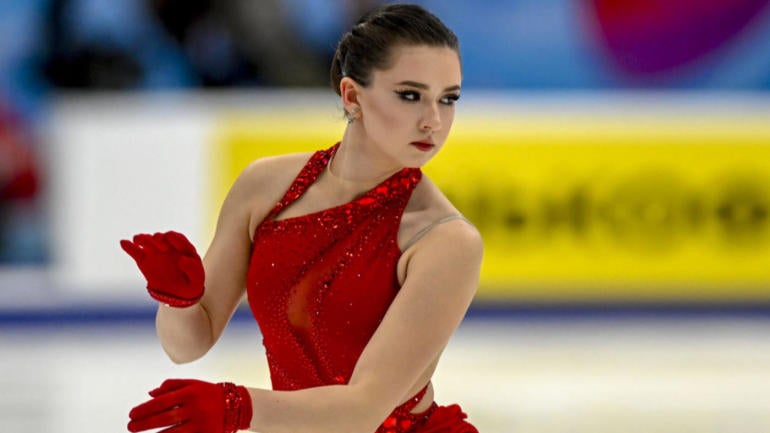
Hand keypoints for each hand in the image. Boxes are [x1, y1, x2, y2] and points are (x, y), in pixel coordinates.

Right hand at [120, 231, 204, 306]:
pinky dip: (129, 247)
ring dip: (143, 239)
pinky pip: (136, 252)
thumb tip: (182, 259)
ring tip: (138, 240)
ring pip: (148, 242)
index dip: (173, 238)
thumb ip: (193, 268)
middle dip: (159, 239)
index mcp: (183, 249)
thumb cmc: (191, 284)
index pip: (177, 238)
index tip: (169, 241)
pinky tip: (123, 243)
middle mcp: (168, 247)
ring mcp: (156, 253)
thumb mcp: (197, 278)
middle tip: (159, 246)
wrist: (179, 295)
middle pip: (161, 238)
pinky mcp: (145, 261)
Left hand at [128, 379, 251, 432]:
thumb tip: (149, 394)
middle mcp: (196, 408)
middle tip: (130, 426)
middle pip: (165, 419)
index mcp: (191, 393)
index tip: (131, 414)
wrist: (236, 406)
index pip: (162, 402)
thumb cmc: (208, 394)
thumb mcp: (192, 384)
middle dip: (144, 424)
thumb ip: (171, 386)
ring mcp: (202, 424)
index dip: (144, 409)